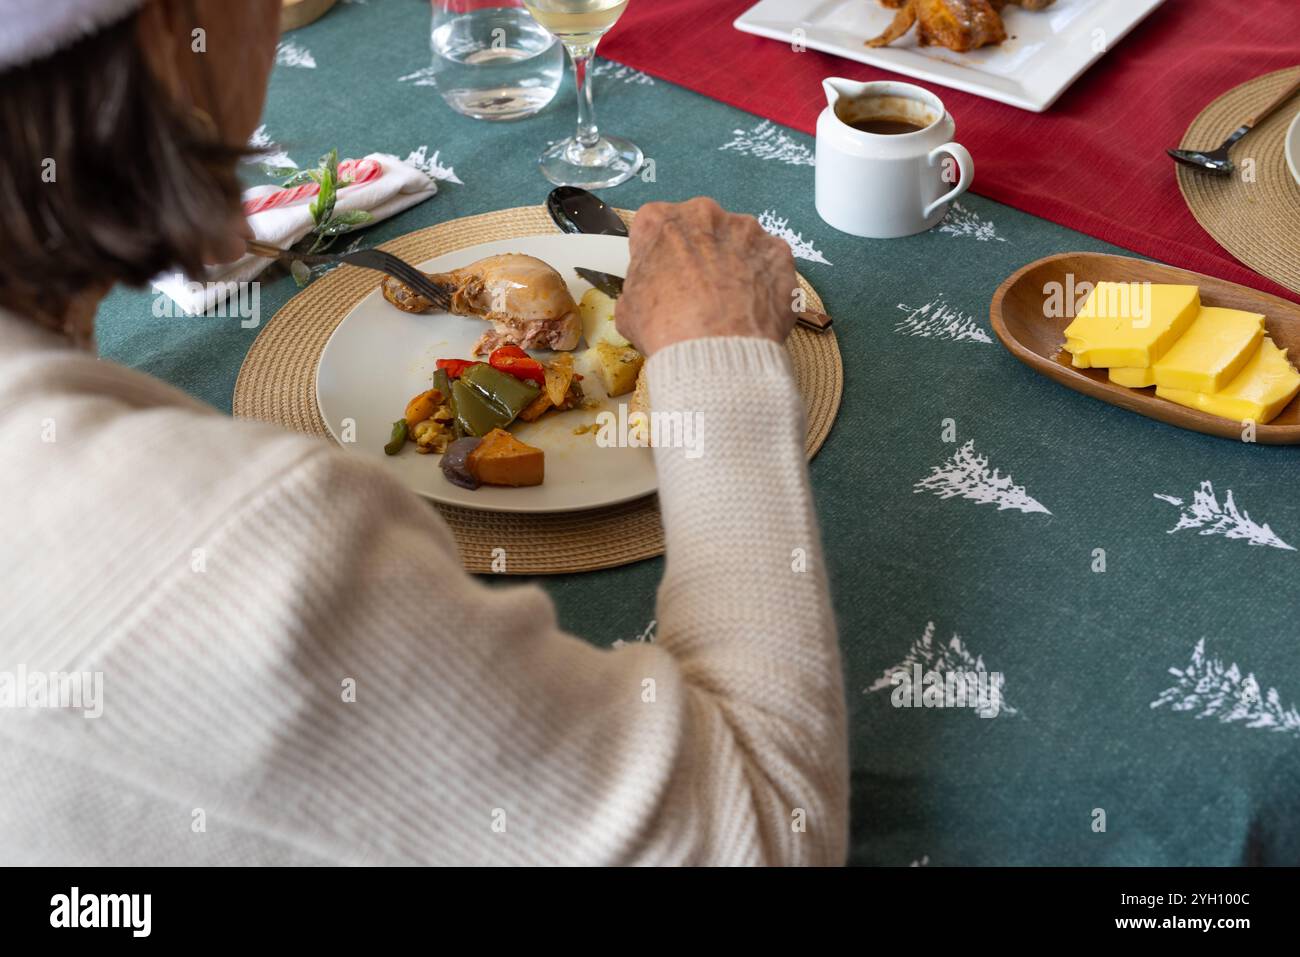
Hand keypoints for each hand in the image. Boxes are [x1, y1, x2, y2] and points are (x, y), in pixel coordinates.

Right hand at [616, 198, 797, 356]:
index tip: (664, 275)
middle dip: (701, 253)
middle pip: (701, 228)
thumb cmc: (664, 329)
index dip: (660, 253)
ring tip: (731, 303)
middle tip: (700, 291)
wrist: (715, 351)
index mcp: (660, 220)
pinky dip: (764, 281)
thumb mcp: (628, 308)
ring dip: (735, 264)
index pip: (655, 226)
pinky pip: (769, 263)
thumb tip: (651, 290)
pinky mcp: (779, 252)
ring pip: (739, 242)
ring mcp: (747, 230)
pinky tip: (755, 308)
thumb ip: (641, 284)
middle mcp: (705, 213)